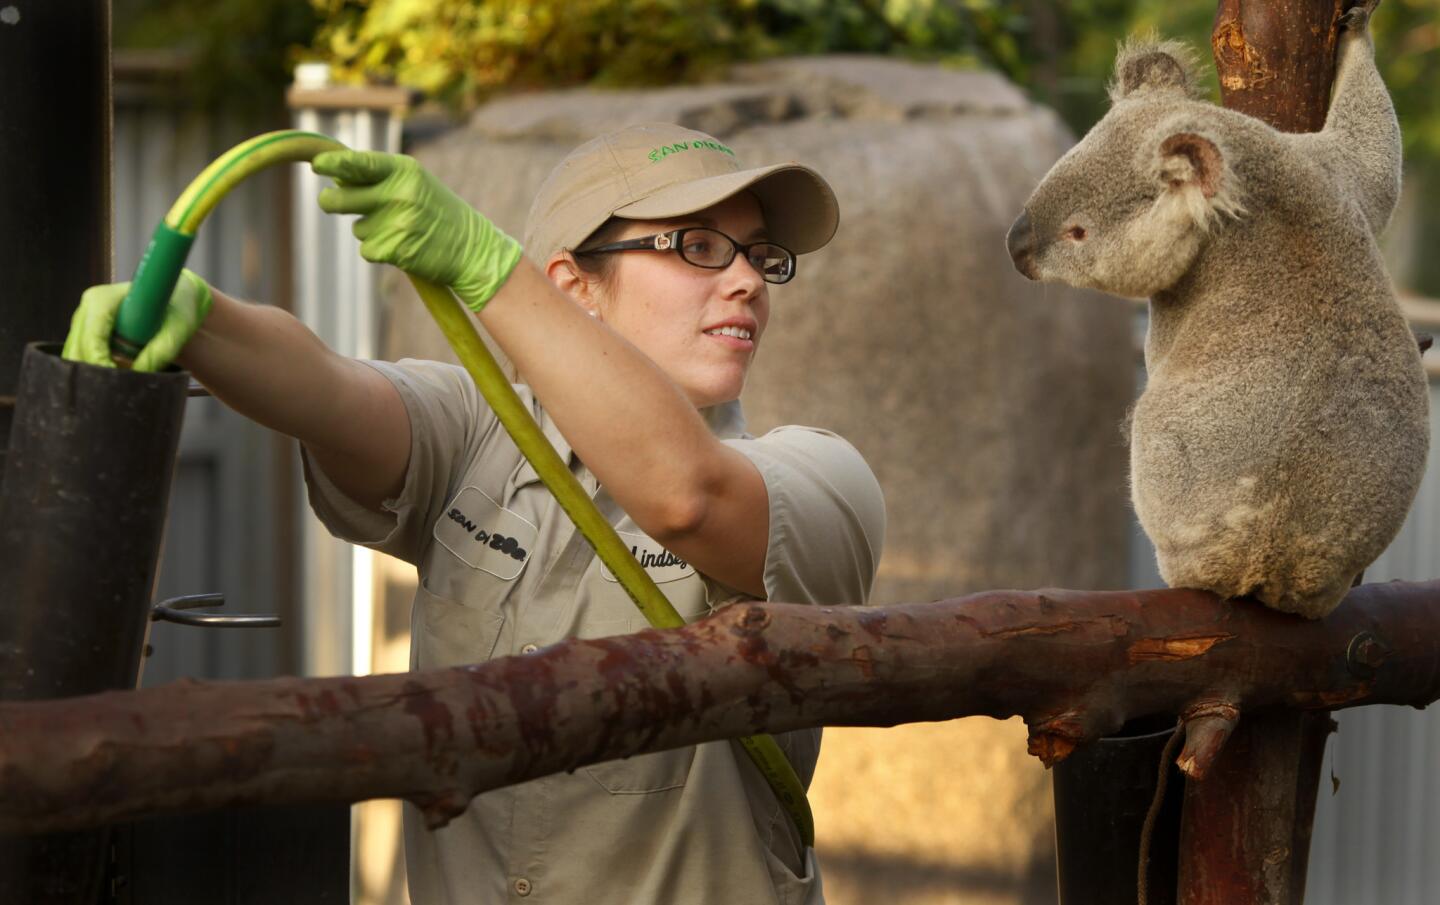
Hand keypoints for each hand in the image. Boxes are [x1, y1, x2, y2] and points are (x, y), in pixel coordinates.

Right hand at [62, 269, 212, 372]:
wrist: (177, 300)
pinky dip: (92, 369)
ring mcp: (84, 321)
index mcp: (102, 300)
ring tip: (116, 387)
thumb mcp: (177, 331)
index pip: (91, 336)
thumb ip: (160, 352)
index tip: (116, 379)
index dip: (99, 361)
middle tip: (117, 390)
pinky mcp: (87, 333)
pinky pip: (81, 355)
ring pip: (75, 354)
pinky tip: (112, 380)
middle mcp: (87, 309)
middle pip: (77, 348)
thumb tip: (139, 374)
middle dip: (94, 370)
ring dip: (91, 372)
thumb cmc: (178, 310)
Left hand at [312, 151, 522, 312]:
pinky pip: (367, 250)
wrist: (472, 250)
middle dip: (331, 201)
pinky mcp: (395, 249)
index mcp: (404, 171)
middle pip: (341, 198)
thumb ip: (380, 178)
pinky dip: (379, 251)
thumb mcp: (416, 184)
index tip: (317, 164)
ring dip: (369, 230)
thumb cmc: (440, 214)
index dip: (334, 164)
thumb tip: (338, 175)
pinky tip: (402, 247)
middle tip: (329, 201)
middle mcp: (398, 193)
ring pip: (357, 227)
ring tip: (400, 230)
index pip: (360, 163)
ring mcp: (396, 222)